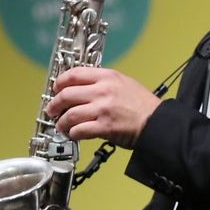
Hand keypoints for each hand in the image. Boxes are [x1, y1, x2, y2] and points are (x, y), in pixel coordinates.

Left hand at [45, 66, 160, 146]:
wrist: (157, 122)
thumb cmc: (143, 106)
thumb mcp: (124, 83)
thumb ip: (104, 82)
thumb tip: (83, 87)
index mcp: (107, 77)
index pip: (74, 74)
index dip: (60, 82)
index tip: (56, 89)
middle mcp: (103, 91)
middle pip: (67, 95)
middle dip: (55, 104)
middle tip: (52, 110)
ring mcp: (102, 109)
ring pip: (70, 114)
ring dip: (62, 122)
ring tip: (61, 126)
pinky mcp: (104, 127)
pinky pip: (79, 130)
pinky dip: (73, 133)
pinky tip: (73, 134)